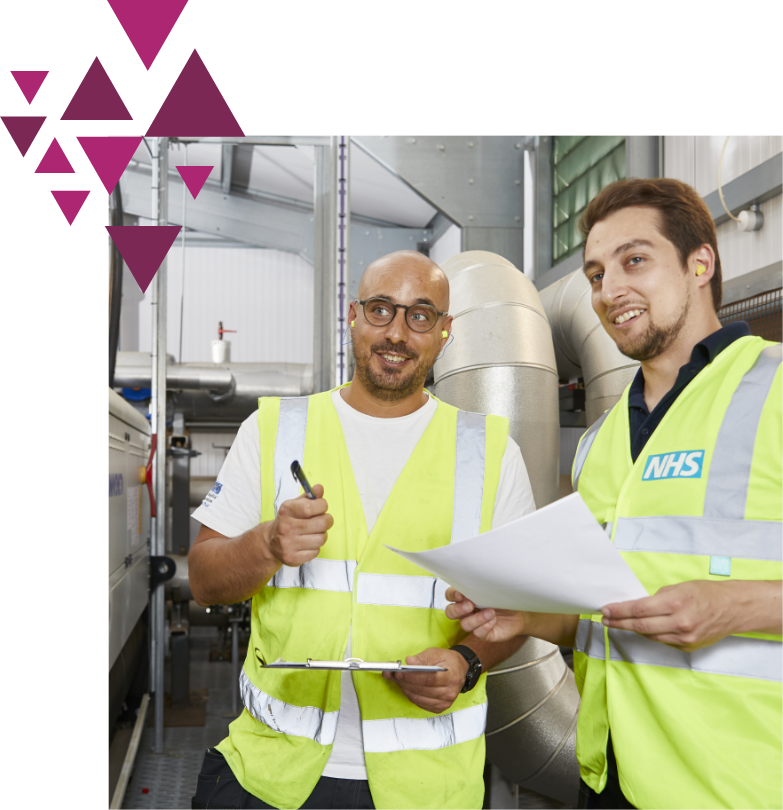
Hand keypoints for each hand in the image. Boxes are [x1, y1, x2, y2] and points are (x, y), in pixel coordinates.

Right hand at [265, 483, 333, 567]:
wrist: (271, 542)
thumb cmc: (288, 520)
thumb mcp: (296, 505)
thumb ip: (310, 496)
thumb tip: (319, 488)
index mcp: (287, 511)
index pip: (311, 507)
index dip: (322, 506)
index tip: (322, 506)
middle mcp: (286, 527)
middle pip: (321, 524)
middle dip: (327, 521)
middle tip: (324, 520)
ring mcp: (288, 544)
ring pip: (321, 539)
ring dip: (322, 535)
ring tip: (315, 532)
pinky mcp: (292, 558)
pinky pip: (316, 552)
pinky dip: (315, 547)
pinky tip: (307, 543)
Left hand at [382, 647, 467, 712]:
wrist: (459, 670)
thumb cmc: (447, 661)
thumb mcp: (436, 653)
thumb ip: (422, 658)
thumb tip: (409, 662)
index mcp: (451, 677)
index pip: (429, 679)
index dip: (412, 677)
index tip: (398, 672)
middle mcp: (450, 692)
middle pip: (422, 690)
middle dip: (403, 682)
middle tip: (391, 674)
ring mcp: (445, 702)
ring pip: (418, 698)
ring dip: (404, 688)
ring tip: (395, 679)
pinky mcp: (439, 708)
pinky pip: (420, 703)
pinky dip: (410, 695)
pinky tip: (405, 686)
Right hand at [444, 588, 526, 641]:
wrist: (519, 613)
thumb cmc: (504, 598)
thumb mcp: (492, 588)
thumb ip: (480, 585)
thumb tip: (475, 577)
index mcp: (466, 597)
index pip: (450, 595)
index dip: (453, 595)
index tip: (461, 594)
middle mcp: (467, 611)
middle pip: (451, 612)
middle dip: (458, 609)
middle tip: (470, 605)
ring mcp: (474, 623)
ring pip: (465, 624)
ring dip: (477, 618)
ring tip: (491, 612)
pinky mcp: (483, 634)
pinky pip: (478, 633)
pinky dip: (485, 626)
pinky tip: (493, 620)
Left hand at [601, 580, 741, 651]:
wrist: (732, 609)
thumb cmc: (704, 593)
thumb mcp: (678, 587)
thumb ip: (657, 598)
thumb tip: (637, 606)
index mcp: (675, 603)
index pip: (639, 609)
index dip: (619, 611)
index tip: (605, 610)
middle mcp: (679, 623)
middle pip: (640, 625)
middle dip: (619, 622)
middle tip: (605, 620)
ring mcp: (684, 637)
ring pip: (649, 635)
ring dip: (632, 629)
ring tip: (618, 623)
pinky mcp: (688, 646)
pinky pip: (662, 641)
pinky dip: (650, 634)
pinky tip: (641, 628)